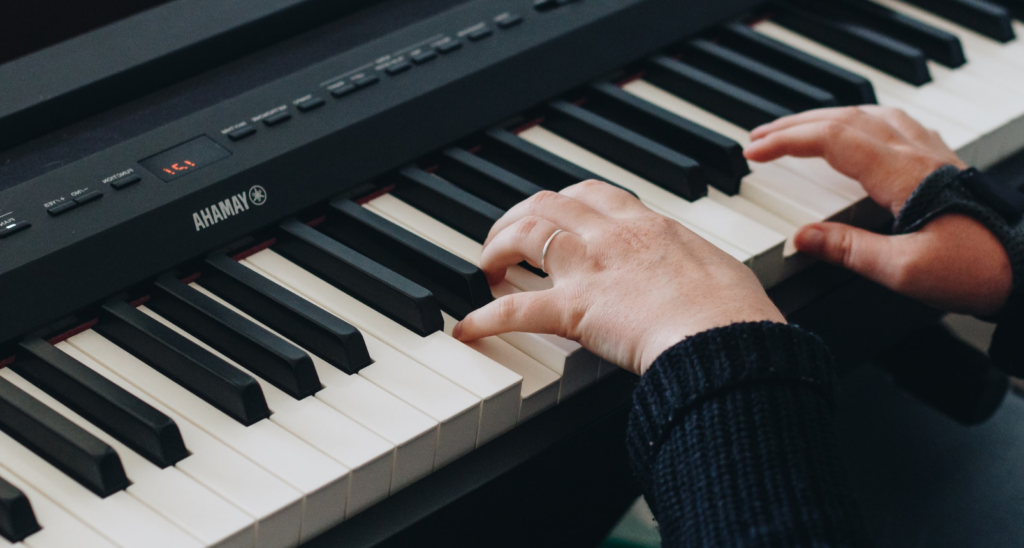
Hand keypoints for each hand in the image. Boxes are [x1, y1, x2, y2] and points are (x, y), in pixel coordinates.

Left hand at [452, 181, 784, 375]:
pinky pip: (516, 309)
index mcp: (649, 225)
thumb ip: (695, 267)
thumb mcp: (718, 271)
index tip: (552, 214)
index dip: (562, 201)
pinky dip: (486, 318)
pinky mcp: (576, 309)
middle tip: (504, 238)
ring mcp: (591, 267)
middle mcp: (613, 235)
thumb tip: (704, 278)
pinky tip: (467, 328)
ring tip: (484, 268)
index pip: (592, 193)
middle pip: (547, 203)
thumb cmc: (733, 314)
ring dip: (496, 247)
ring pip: (525, 234)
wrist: (728, 338)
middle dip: (517, 216)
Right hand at [744, 106, 1010, 316]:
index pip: (832, 140)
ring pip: (869, 114)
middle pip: (845, 119)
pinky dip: (859, 119)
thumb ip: (849, 251)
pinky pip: (893, 122)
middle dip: (794, 126)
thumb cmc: (975, 269)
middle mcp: (916, 153)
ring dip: (825, 118)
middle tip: (759, 140)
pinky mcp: (939, 162)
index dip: (787, 142)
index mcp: (901, 174)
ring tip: (796, 131)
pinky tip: (856, 130)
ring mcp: (930, 153)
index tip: (755, 153)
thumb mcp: (903, 271)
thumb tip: (803, 238)